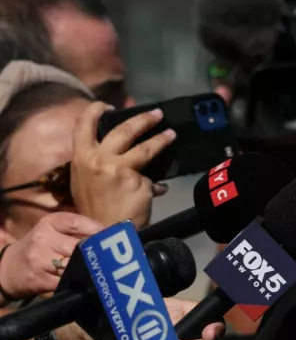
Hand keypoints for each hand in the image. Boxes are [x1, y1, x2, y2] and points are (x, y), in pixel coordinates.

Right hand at [0, 212, 103, 300]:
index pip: (76, 223)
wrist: (9, 267)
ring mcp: (39, 260)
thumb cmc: (41, 246)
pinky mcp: (40, 280)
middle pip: (77, 246)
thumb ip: (79, 230)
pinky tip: (89, 281)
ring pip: (73, 264)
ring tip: (105, 269)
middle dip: (95, 252)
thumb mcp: (53, 230)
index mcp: (49, 223)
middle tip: (113, 256)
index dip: (97, 230)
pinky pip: (67, 280)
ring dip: (90, 268)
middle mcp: (42, 239)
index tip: (113, 236)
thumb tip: (110, 234)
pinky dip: (80, 281)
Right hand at [71, 102, 174, 228]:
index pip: (83, 124)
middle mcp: (97, 159)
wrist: (102, 234)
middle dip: (143, 119)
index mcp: (81, 158)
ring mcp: (118, 169)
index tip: (110, 106)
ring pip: (146, 147)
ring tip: (171, 135)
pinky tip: (161, 189)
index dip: (97, 110)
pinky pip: (152, 178)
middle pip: (124, 130)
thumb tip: (127, 156)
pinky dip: (156, 185)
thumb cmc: (94, 209)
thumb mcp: (86, 183)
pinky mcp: (137, 180)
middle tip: (157, 114)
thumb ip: (101, 165)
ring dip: (161, 139)